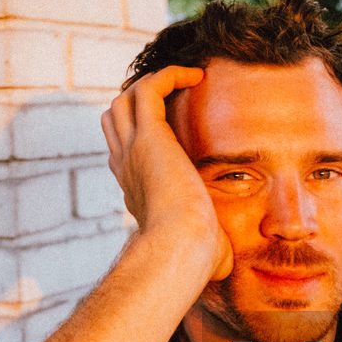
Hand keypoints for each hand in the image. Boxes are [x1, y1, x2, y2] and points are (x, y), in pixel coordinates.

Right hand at [100, 66, 231, 278]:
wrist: (179, 249)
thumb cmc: (193, 259)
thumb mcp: (199, 252)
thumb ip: (209, 251)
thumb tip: (225, 266)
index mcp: (135, 189)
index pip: (125, 150)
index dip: (142, 133)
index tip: (176, 128)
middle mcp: (127, 165)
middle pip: (116, 117)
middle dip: (139, 99)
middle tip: (176, 95)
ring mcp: (134, 148)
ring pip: (126, 97)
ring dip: (153, 82)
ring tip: (187, 79)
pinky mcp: (149, 135)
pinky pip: (149, 87)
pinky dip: (169, 75)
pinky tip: (196, 76)